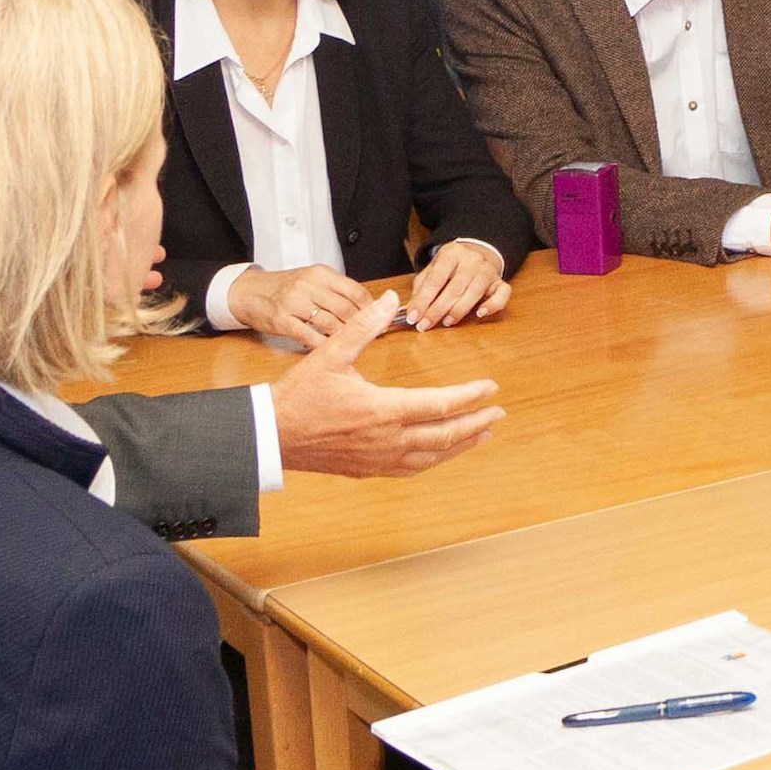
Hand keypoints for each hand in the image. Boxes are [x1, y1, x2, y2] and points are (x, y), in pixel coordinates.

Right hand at [228, 263, 374, 346]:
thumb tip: (369, 306)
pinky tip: (329, 349)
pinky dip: (323, 345)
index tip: (380, 320)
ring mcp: (294, 303)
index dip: (372, 309)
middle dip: (362, 326)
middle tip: (372, 337)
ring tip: (352, 344)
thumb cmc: (285, 288)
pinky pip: (309, 336)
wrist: (250, 292)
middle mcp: (308, 285)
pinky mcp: (282, 320)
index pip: (356, 291)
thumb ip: (337, 291)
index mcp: (320, 274)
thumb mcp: (312, 280)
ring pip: (331, 324)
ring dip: (345, 337)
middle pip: (346, 309)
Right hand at [270, 294, 504, 478]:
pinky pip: (411, 469)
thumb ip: (363, 326)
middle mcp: (387, 439)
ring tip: (482, 435)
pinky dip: (433, 460)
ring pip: (432, 456)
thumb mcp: (330, 354)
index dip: (469, 396)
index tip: (491, 388)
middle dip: (476, 424)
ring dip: (460, 445)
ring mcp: (379, 459)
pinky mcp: (369, 470)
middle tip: (498, 414)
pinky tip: (441, 454)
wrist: (272, 435)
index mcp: (383, 409)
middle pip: (445, 435)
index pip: (440, 405)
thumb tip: (390, 299)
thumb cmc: (299, 395)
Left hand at [400, 237, 510, 328]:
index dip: (423, 300)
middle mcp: (472, 259)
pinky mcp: (500, 281)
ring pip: (475, 293)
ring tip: (446, 322)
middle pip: (454, 288)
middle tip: (425, 324)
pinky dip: (492, 305)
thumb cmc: (449, 268)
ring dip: (458, 311)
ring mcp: (488, 270)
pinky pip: (502, 294)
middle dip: (437, 310)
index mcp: (451, 253)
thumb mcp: (431, 271)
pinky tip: (480, 313)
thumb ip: (422, 290)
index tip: (413, 316)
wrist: (474, 255)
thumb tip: (412, 311)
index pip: (435, 279)